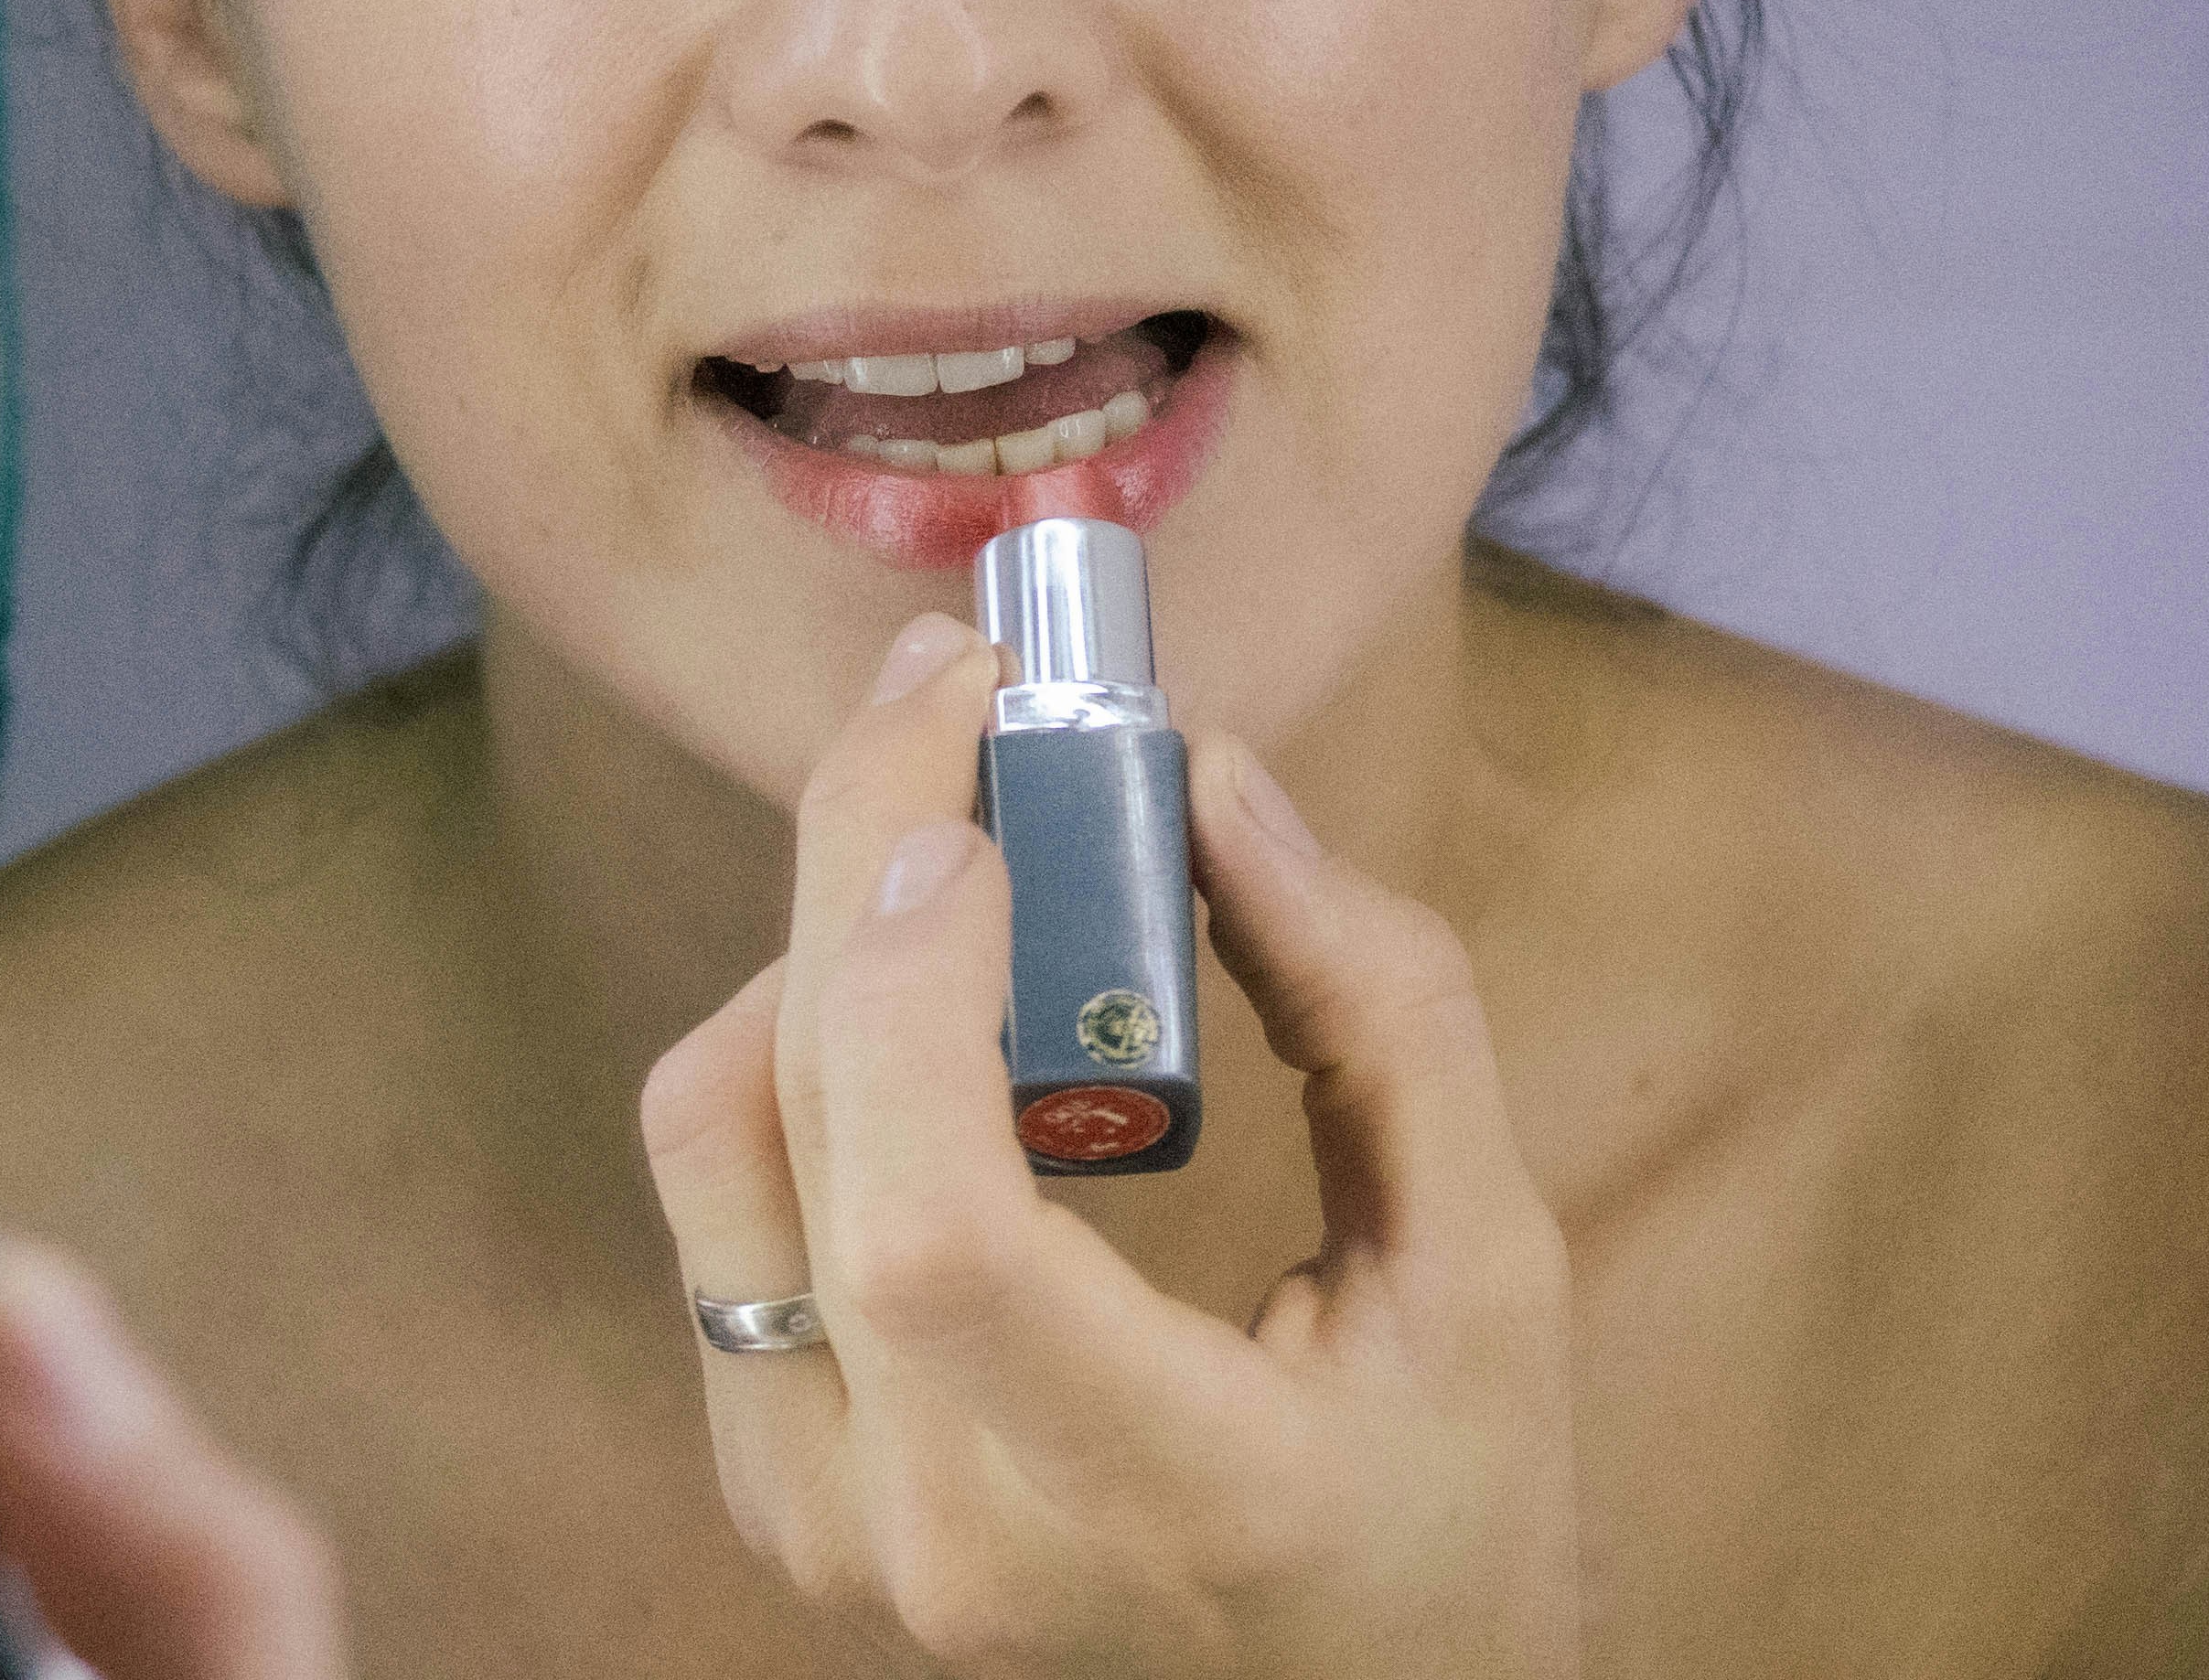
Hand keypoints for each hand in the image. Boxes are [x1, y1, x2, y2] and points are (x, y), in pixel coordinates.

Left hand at [641, 613, 1578, 1677]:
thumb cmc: (1447, 1514)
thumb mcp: (1493, 1275)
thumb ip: (1380, 1012)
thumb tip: (1211, 776)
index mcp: (1148, 1493)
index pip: (936, 1231)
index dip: (914, 986)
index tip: (980, 786)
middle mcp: (933, 1527)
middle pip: (804, 1130)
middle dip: (857, 854)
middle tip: (947, 681)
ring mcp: (825, 1519)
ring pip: (715, 1144)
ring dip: (815, 944)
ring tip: (952, 831)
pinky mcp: (775, 1485)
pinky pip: (718, 1208)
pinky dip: (794, 1054)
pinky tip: (918, 994)